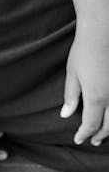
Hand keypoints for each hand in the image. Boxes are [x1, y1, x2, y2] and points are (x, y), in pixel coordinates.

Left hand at [62, 26, 108, 144]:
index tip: (78, 139)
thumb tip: (66, 115)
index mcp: (96, 97)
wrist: (103, 30)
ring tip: (104, 132)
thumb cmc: (84, 51)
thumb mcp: (72, 74)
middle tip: (93, 140)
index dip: (84, 134)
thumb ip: (71, 96)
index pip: (90, 124)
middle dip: (100, 134)